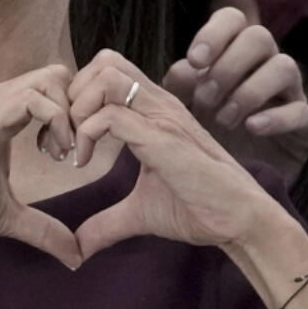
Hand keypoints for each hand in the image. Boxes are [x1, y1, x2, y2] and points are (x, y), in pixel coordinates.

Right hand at [0, 65, 82, 268]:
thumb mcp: (6, 216)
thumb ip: (42, 229)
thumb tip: (75, 256)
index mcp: (2, 112)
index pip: (54, 87)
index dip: (75, 116)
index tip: (73, 155)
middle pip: (58, 74)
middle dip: (79, 110)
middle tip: (73, 151)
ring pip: (50, 79)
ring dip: (69, 116)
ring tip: (61, 154)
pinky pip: (34, 99)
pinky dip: (56, 122)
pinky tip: (50, 155)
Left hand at [68, 50, 281, 259]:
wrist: (239, 221)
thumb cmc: (199, 208)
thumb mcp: (140, 211)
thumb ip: (107, 221)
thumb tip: (78, 247)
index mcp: (154, 110)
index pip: (107, 69)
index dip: (78, 96)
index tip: (69, 137)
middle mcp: (158, 104)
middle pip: (104, 61)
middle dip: (74, 94)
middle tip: (68, 134)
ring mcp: (162, 117)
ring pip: (107, 76)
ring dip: (80, 108)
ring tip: (76, 144)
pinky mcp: (163, 139)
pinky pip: (113, 116)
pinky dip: (87, 135)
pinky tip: (85, 163)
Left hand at [163, 7, 307, 178]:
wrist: (240, 173)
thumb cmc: (212, 128)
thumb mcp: (186, 108)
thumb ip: (178, 87)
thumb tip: (184, 69)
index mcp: (234, 50)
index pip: (232, 18)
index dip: (214, 33)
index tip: (195, 61)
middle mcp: (264, 63)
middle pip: (259, 37)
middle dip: (228, 66)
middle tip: (205, 98)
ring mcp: (289, 91)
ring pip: (285, 66)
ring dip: (249, 91)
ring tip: (224, 119)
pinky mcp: (304, 122)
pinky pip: (301, 110)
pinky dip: (275, 118)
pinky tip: (251, 128)